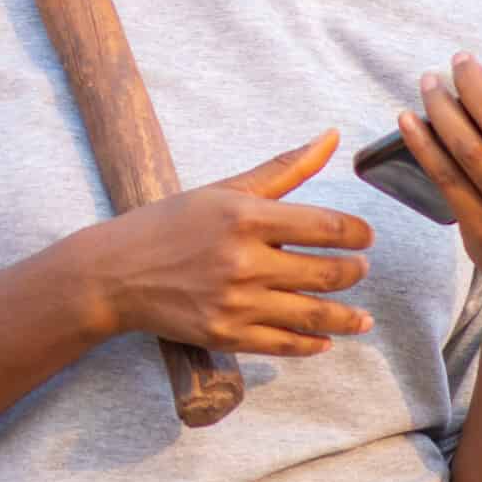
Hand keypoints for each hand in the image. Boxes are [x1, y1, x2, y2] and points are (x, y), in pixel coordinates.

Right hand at [86, 129, 376, 357]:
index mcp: (244, 218)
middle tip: (360, 269)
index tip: (365, 236)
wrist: (115, 272)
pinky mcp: (226, 335)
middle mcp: (243, 261)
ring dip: (347, 318)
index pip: (325, 227)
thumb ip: (284, 167)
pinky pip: (284, 344)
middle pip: (326, 273)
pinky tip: (325, 339)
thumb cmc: (170, 222)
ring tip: (363, 318)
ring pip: (313, 315)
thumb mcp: (224, 190)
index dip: (356, 233)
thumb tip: (332, 136)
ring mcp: (235, 302)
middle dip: (353, 272)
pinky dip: (312, 344)